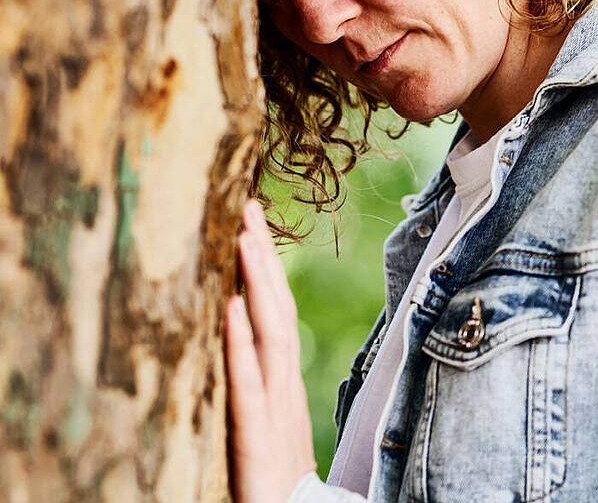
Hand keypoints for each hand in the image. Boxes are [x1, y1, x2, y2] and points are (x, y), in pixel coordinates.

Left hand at [226, 198, 316, 502]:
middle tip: (248, 205)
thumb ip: (255, 379)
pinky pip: (246, 381)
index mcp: (283, 378)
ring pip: (269, 331)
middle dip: (262, 255)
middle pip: (277, 307)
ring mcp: (274, 405)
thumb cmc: (271, 475)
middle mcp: (283, 382)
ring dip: (256, 280)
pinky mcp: (255, 435)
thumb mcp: (266, 419)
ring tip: (243, 235)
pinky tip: (230, 307)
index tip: (252, 222)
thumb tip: (233, 332)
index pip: (278, 310)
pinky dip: (239, 341)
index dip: (267, 266)